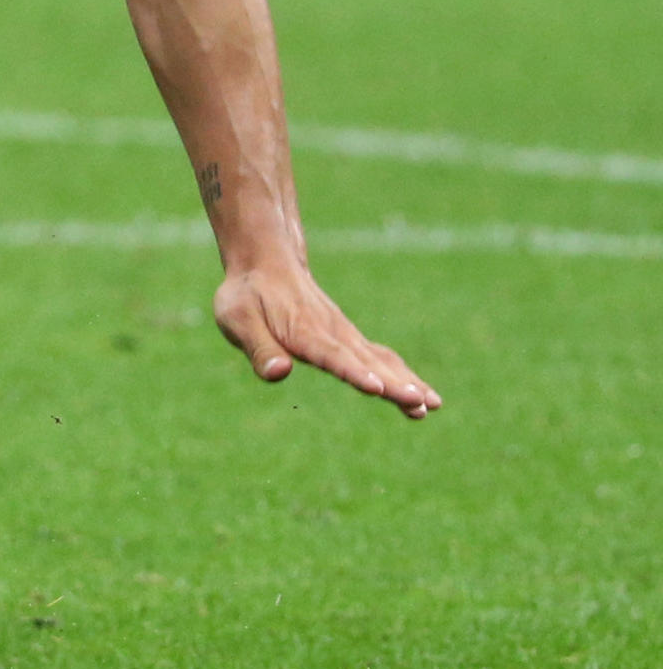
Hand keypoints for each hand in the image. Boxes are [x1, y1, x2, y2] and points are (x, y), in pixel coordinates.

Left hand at [213, 260, 439, 419]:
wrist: (265, 263)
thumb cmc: (247, 295)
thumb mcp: (237, 319)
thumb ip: (259, 347)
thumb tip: (278, 373)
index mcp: (303, 331)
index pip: (332, 355)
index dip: (353, 373)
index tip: (377, 389)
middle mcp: (332, 333)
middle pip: (368, 362)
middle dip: (395, 384)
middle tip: (422, 404)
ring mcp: (345, 334)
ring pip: (381, 360)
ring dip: (407, 382)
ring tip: (432, 405)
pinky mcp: (349, 338)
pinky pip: (380, 357)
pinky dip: (401, 375)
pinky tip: (420, 394)